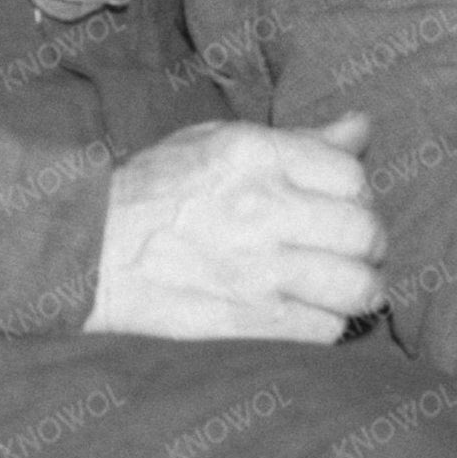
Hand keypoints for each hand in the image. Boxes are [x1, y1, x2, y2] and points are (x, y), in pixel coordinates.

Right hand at [87, 113, 383, 342]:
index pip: (352, 174)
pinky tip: (310, 313)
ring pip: (355, 287)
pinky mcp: (246, 322)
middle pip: (365, 232)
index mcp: (254, 154)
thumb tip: (362, 127)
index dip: (358, 194)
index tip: (342, 206)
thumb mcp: (219, 144)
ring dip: (359, 290)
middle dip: (369, 244)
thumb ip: (297, 141)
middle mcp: (260, 208)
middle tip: (353, 251)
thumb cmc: (155, 192)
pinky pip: (325, 330)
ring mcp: (255, 270)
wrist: (87, 253)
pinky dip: (328, 325)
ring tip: (345, 288)